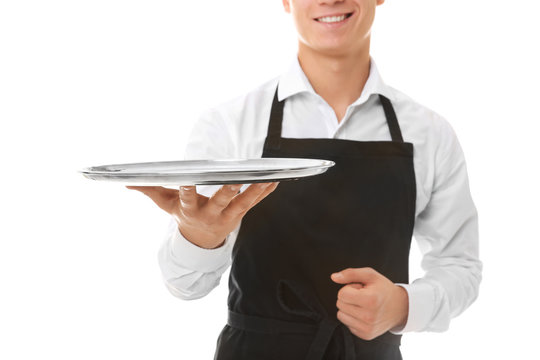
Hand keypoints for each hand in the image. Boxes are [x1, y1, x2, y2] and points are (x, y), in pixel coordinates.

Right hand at [126, 182, 278, 248]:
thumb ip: (149, 192)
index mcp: (190, 210)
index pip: (187, 198)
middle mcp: (210, 214)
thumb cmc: (182, 216)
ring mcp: (227, 216)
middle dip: (228, 191)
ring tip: (266, 178)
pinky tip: (275, 181)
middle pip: (220, 201)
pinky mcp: (239, 215)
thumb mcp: (165, 206)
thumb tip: (126, 183)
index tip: (188, 179)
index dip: (187, 190)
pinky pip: (254, 204)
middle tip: (235, 180)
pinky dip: (264, 193)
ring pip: (243, 203)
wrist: (200, 241)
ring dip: (254, 191)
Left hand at [330, 267, 407, 339]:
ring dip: (348, 308)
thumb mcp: (370, 275)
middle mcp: (369, 317)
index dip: (349, 288)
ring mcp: (367, 328)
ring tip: (362, 304)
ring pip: (341, 315)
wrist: (401, 307)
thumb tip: (334, 277)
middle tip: (362, 296)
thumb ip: (350, 273)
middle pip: (340, 304)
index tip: (360, 289)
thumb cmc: (384, 289)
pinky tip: (364, 313)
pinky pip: (347, 324)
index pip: (342, 294)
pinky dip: (353, 318)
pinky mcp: (366, 335)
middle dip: (348, 298)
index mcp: (370, 300)